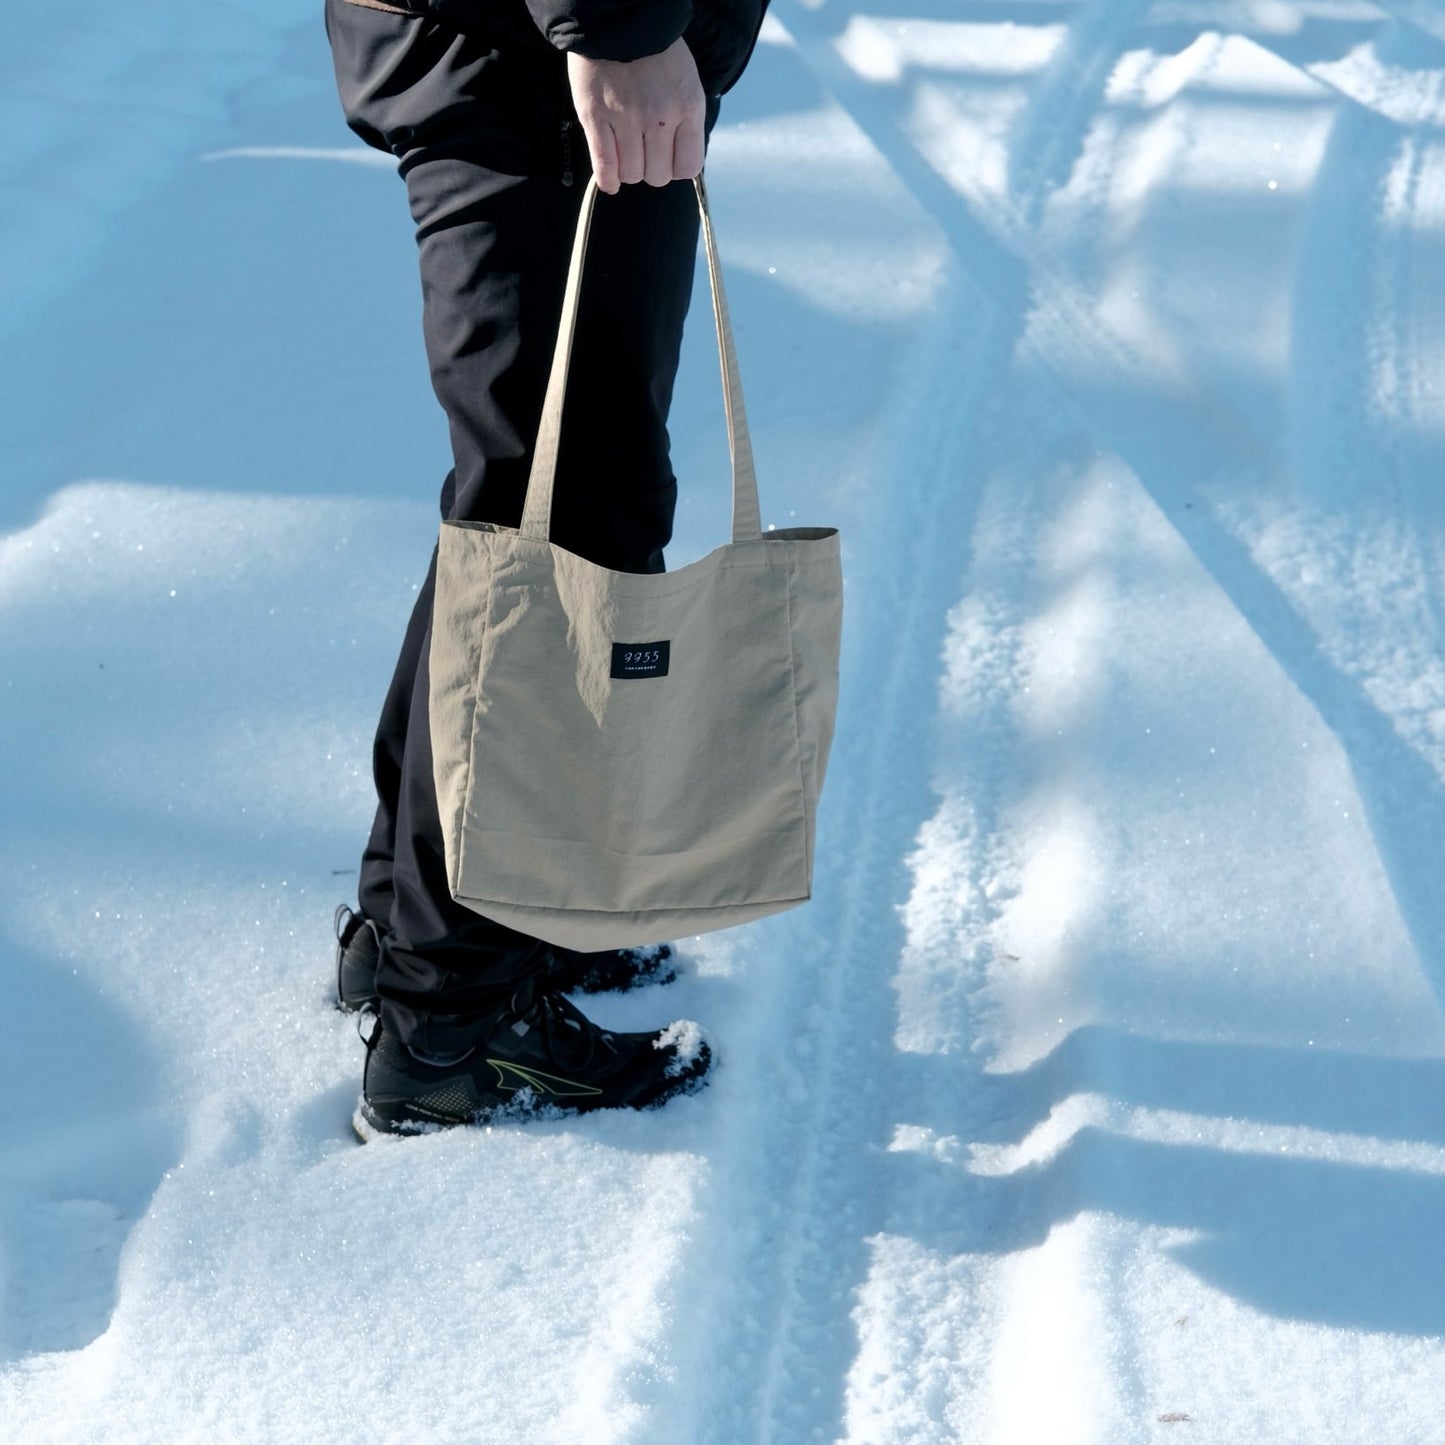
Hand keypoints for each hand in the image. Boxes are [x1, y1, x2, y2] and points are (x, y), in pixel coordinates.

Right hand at [566, 39, 704, 194]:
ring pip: (632, 174)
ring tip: (627, 153)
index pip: (688, 167)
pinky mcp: (595, 117)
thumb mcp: (687, 82)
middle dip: (653, 169)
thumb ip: (686, 121)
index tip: (670, 157)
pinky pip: (604, 164)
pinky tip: (610, 181)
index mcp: (687, 107)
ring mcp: (625, 118)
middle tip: (646, 152)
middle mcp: (659, 117)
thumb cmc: (656, 52)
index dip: (678, 167)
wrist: (618, 17)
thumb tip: (680, 163)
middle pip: (658, 176)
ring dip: (630, 170)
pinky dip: (607, 179)